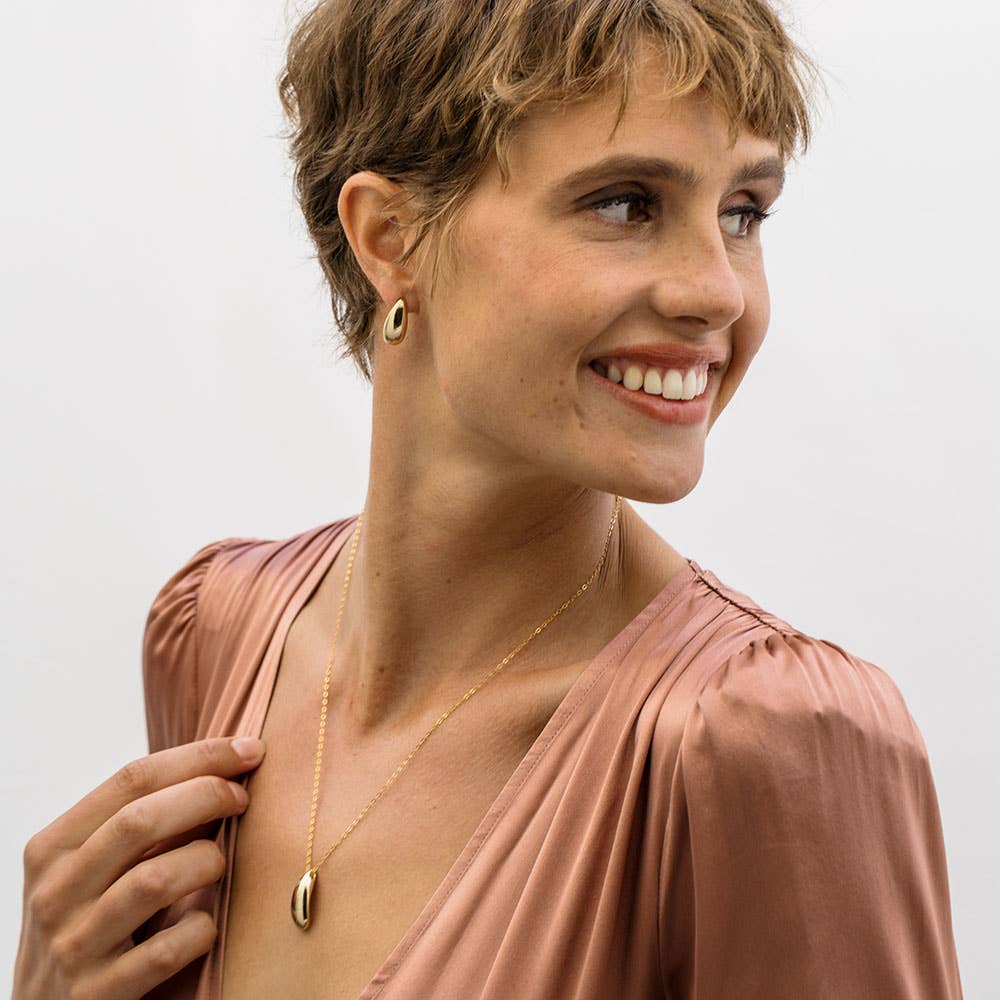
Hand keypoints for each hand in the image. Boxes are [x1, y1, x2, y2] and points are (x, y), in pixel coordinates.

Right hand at [12, 736, 265, 999]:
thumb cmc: (88, 924)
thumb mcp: (92, 869)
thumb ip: (138, 825)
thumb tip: (224, 768)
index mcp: (52, 848)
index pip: (131, 779)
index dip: (199, 757)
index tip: (249, 750)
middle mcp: (55, 893)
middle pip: (140, 821)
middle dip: (207, 796)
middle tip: (243, 798)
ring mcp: (73, 946)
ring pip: (155, 881)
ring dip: (206, 861)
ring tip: (220, 862)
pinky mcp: (97, 995)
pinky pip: (167, 949)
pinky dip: (201, 929)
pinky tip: (206, 925)